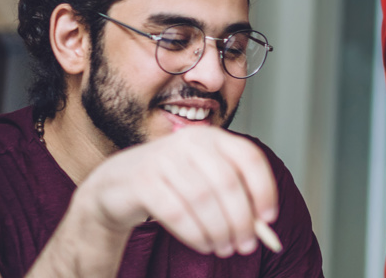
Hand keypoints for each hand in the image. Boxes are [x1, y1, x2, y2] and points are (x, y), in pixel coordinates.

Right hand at [72, 126, 277, 257]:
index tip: (269, 219)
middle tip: (247, 245)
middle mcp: (189, 142)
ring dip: (219, 231)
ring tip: (224, 248)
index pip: (249, 158)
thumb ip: (234, 196)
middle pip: (227, 183)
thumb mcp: (205, 181)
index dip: (264, 189)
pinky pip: (176, 212)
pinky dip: (195, 234)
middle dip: (242, 220)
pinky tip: (203, 245)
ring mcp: (163, 158)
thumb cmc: (171, 184)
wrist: (116, 185)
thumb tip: (263, 225)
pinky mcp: (142, 180)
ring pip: (203, 200)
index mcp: (212, 137)